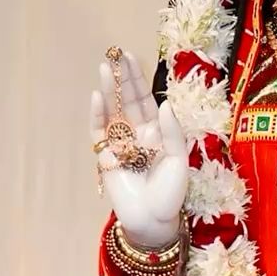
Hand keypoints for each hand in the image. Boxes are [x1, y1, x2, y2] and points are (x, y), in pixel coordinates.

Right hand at [90, 50, 188, 249]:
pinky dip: (98, 115)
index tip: (132, 57)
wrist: (153, 221)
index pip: (146, 99)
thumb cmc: (170, 194)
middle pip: (128, 100)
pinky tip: (98, 97)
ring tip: (104, 68)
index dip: (139, 79)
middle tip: (116, 54)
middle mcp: (138, 134)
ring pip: (112, 111)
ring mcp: (120, 144)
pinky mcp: (106, 157)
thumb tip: (163, 103)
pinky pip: (99, 132)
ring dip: (108, 90)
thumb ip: (172, 132)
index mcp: (157, 132)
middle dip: (122, 77)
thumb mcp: (178, 161)